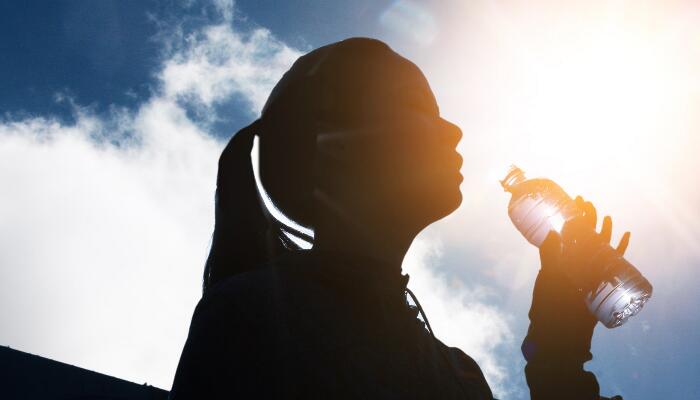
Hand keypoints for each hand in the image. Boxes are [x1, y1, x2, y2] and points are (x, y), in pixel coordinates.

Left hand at [524, 196, 631, 360]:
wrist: (562, 327)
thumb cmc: (550, 302)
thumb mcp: (549, 275)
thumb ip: (549, 255)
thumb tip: (552, 232)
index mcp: (563, 257)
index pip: (571, 230)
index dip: (574, 215)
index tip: (575, 200)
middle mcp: (577, 260)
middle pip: (587, 234)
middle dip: (589, 218)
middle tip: (589, 203)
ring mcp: (590, 268)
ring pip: (601, 245)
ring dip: (605, 230)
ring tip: (607, 217)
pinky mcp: (602, 279)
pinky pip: (614, 261)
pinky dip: (621, 249)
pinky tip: (626, 235)